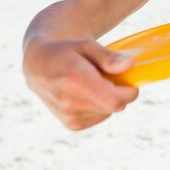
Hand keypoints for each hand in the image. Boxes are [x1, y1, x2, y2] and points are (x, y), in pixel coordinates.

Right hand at [23, 38, 138, 129]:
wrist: (39, 65)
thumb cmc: (67, 51)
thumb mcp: (86, 45)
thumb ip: (108, 57)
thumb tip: (129, 65)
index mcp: (76, 80)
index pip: (115, 100)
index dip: (129, 92)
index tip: (130, 80)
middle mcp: (70, 102)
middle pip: (114, 106)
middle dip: (119, 92)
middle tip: (110, 76)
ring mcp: (69, 116)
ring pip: (108, 111)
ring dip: (108, 98)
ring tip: (94, 82)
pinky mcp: (71, 124)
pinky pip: (99, 116)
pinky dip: (100, 105)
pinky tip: (87, 92)